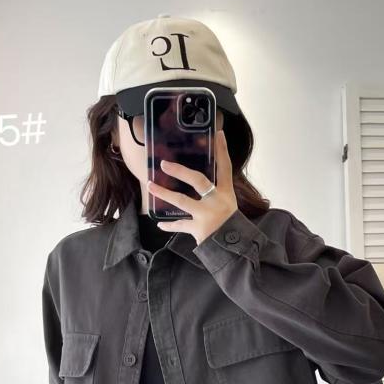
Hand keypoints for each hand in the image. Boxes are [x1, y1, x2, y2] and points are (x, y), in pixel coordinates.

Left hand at [146, 129, 237, 245]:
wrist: (233, 248)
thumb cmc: (230, 226)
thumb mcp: (228, 206)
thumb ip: (216, 194)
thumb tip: (199, 183)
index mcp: (226, 193)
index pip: (225, 168)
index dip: (222, 151)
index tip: (218, 134)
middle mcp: (216, 201)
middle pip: (198, 180)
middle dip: (180, 170)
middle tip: (164, 163)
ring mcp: (206, 215)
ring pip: (181, 201)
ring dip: (164, 193)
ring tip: (150, 185)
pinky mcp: (198, 229)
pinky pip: (180, 225)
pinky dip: (170, 225)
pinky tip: (160, 224)